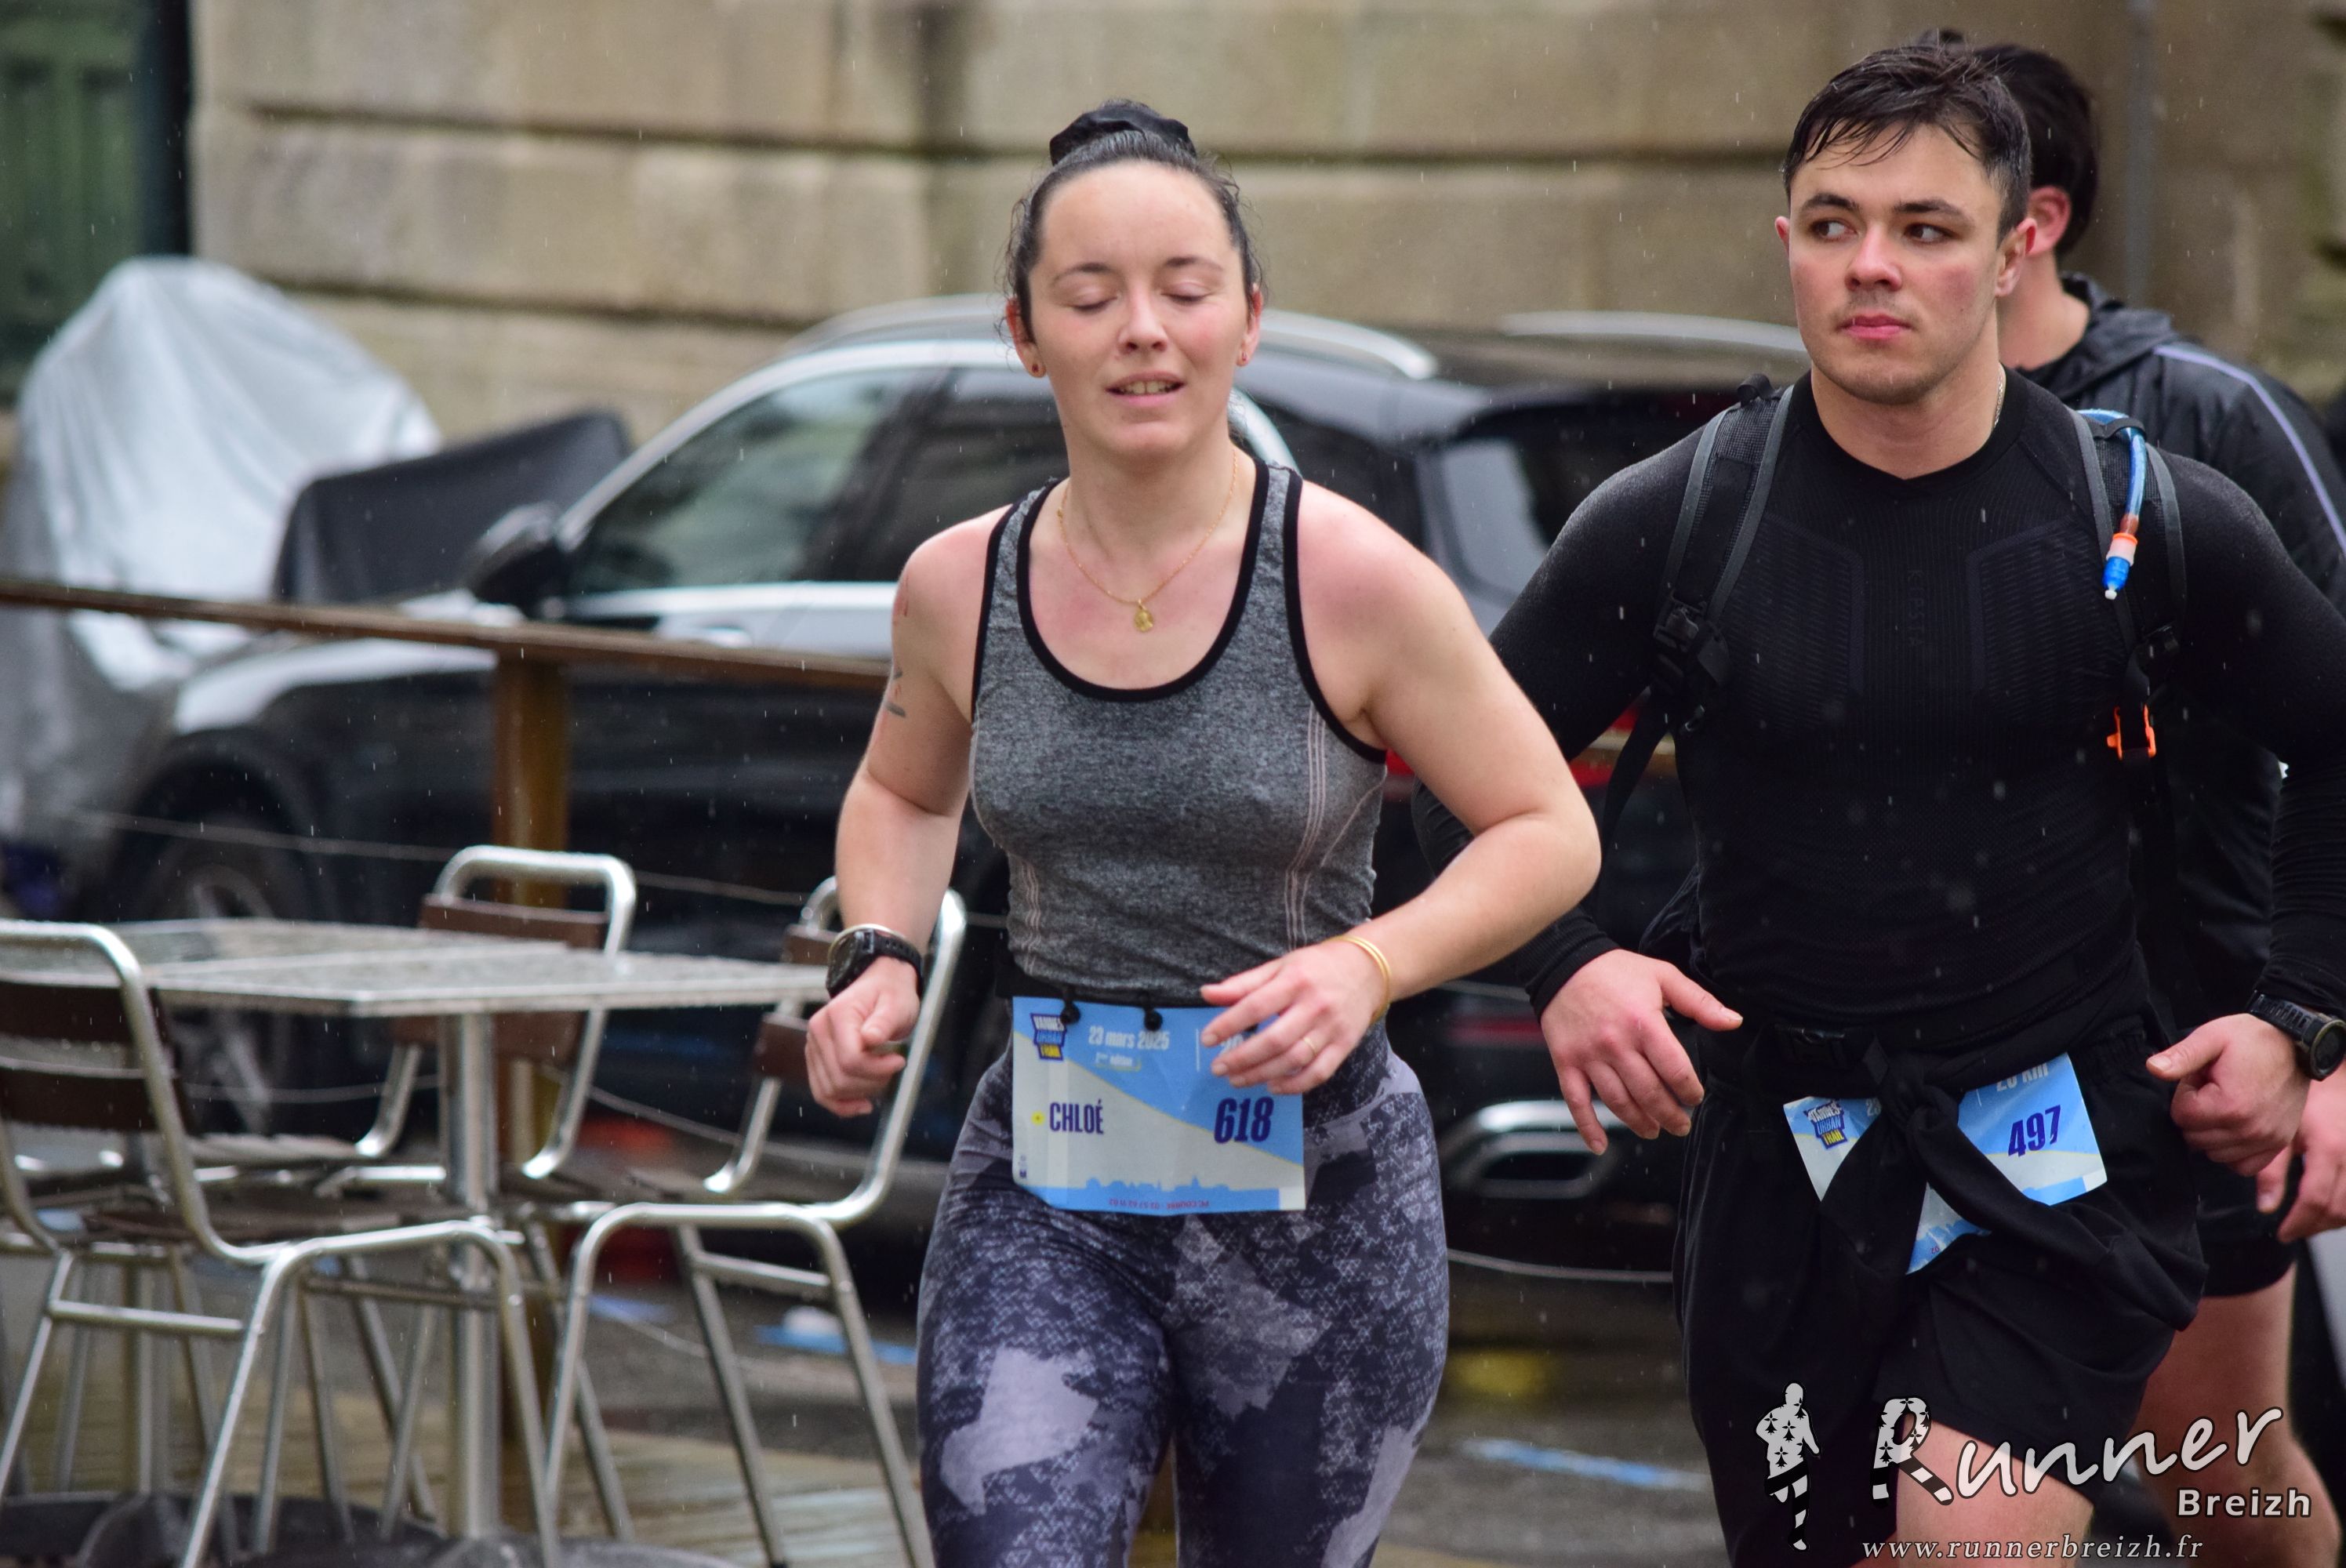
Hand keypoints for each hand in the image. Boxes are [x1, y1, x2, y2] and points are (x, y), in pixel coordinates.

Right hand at [802, 957, 918, 1116]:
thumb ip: (884, 1021)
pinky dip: (841, 1105)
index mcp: (837, 1015)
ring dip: (861, 1092)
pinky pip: (822, 1092)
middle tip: (894, 1066)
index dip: (877, 1069)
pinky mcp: (816, 1059)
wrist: (880, 986)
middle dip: (872, 1082)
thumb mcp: (897, 1004)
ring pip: (830, 1090)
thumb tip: (871, 1038)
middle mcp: (818, 1030)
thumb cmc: (891, 994)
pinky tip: (862, 1105)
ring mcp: (814, 1046)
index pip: (850, 1059)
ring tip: (882, 1077)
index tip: (900, 1061)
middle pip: (840, 1078)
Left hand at [1198, 940, 1384, 1093]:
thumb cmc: (1317, 967)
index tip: (1207, 1039)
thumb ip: (1243, 983)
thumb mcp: (1280, 966)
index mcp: (1295, 980)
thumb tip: (1206, 994)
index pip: (1256, 1005)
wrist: (1369, 970)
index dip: (1229, 1024)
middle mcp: (1314, 1006)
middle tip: (1218, 1068)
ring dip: (1262, 1074)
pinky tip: (1272, 1086)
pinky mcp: (1344, 1045)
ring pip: (1294, 1059)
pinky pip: (1319, 1073)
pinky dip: (1294, 1085)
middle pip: (1274, 1040)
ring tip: (1237, 1080)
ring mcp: (1332, 1028)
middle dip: (1242, 1058)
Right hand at [1539, 950, 1737, 1153]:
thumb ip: (1699, 1002)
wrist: (1562, 964)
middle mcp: (1616, 1044)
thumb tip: (1733, 1021)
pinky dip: (1588, 1127)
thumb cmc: (1614, 970)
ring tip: (1653, 1129)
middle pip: (1649, 1093)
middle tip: (1680, 1125)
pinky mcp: (1566, 1062)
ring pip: (1618, 1102)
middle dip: (1670, 1115)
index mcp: (1643, 1023)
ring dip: (1639, 1123)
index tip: (1694, 1097)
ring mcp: (1589, 1056)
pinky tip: (1601, 1144)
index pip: (1674, 1069)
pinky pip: (1576, 1101)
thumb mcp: (1662, 976)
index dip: (1689, 1090)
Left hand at [2151, 1013, 2306, 1174]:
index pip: (2181, 1116)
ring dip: (2212, 1132)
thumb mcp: (2212, 1037)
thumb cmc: (2253, 1039)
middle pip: (2195, 1138)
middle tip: (2214, 1089)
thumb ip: (2181, 1056)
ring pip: (2214, 1154)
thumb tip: (2153, 1068)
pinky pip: (2243, 1166)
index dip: (2185, 1094)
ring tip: (2226, 1103)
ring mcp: (2267, 1140)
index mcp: (2230, 1106)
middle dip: (2197, 1114)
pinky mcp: (2278, 1145)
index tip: (2202, 1079)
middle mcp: (2250, 1130)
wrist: (2296, 1044)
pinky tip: (2233, 1128)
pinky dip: (2232, 1152)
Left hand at [2261, 1072, 2345, 1242]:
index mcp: (2330, 1149)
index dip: (2299, 1222)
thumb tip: (2266, 1205)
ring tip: (2307, 1223)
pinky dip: (2344, 1207)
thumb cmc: (2307, 1098)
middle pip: (2339, 1210)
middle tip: (2292, 1231)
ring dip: (2331, 1221)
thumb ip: (2271, 1169)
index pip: (2317, 1200)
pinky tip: (2328, 1208)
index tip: (2283, 1232)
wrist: (2336, 1076)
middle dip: (2314, 1226)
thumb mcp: (2282, 1130)